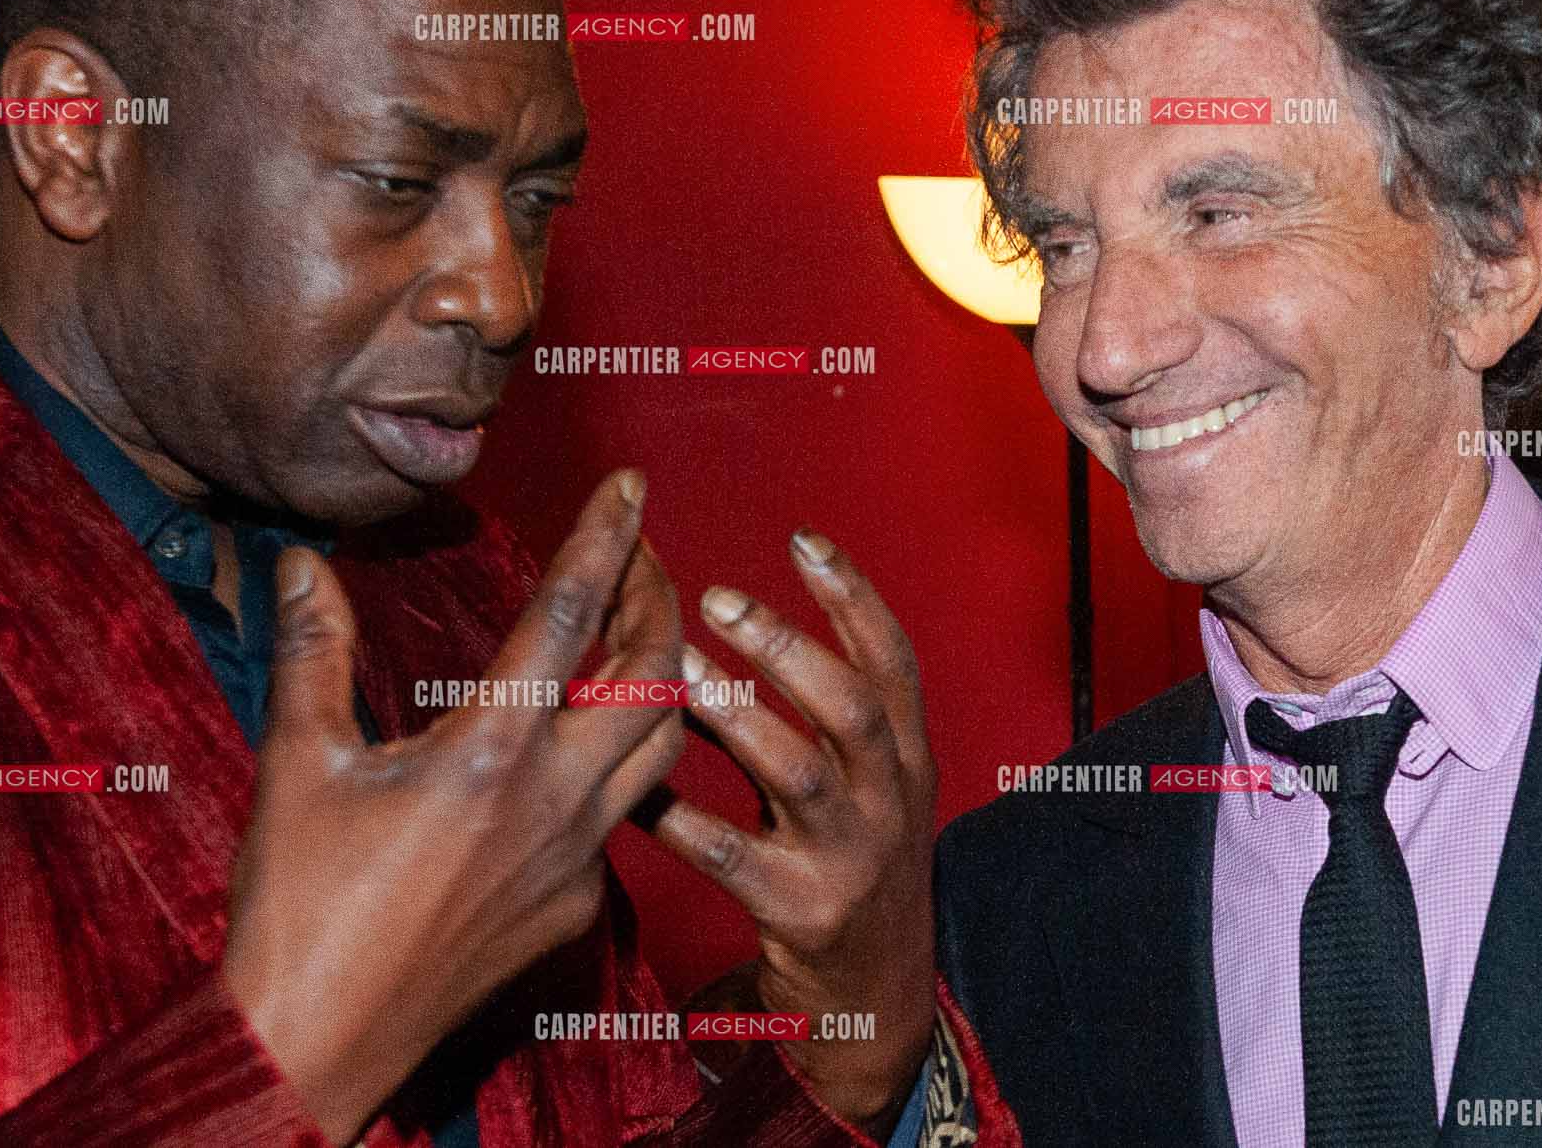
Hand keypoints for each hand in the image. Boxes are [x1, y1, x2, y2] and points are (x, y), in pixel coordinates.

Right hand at [220, 470, 685, 1143]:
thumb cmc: (298, 905)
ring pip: (662, 748)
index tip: (631, 487)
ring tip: (635, 639)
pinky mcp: (575, 909)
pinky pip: (624, 819)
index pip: (569, 617)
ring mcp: (576, 859)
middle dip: (661, 602)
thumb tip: (300, 562)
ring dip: (663, 681)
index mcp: (490, 751)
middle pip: (657, 675)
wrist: (319, 1041)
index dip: (605, 539)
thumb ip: (313, 652)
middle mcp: (554, 800)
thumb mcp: (298, 763)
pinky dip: (622, 766)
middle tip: (641, 559)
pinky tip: (582, 752)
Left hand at [640, 530, 937, 1132]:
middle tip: (717, 601)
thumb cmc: (849, 865)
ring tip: (673, 671)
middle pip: (854, 707)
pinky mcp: (802, 914)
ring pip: (798, 773)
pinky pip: (729, 856)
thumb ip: (812, 716)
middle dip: (788, 647)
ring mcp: (850, 859)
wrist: (876, 1002)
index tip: (800, 538)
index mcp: (908, 759)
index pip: (893, 661)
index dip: (853, 596)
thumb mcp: (862, 787)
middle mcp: (890, 802)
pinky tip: (633, 788)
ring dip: (734, 714)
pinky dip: (679, 817)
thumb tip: (723, 625)